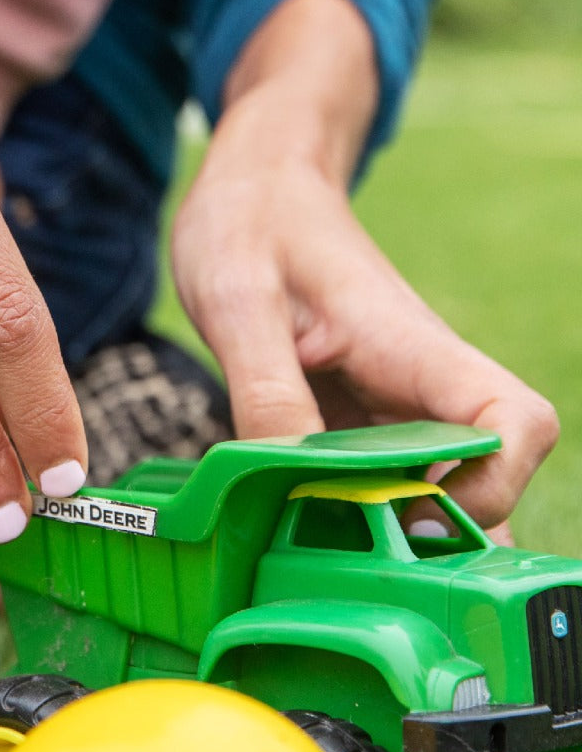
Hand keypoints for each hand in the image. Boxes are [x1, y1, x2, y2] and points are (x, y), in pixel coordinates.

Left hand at [170, 0, 557, 536]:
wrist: (251, 185)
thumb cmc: (250, 220)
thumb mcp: (237, 298)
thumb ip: (266, 387)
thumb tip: (293, 479)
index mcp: (407, 344)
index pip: (513, 421)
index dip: (494, 482)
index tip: (413, 510)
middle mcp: (413, 380)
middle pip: (479, 475)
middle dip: (434, 533)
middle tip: (350, 566)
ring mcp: (383, 400)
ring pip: (424, 483)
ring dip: (385, 527)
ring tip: (316, 559)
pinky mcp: (348, 411)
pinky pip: (368, 473)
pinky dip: (342, 506)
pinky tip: (289, 525)